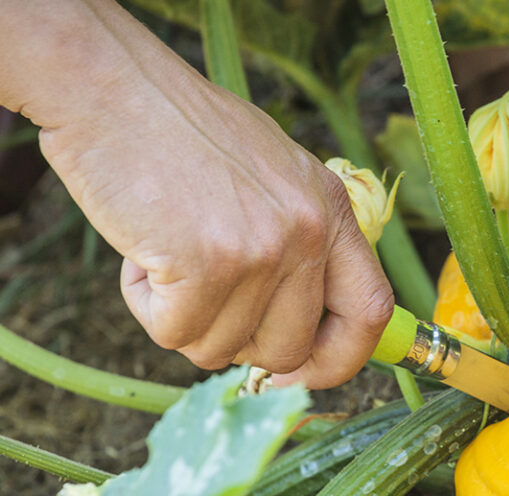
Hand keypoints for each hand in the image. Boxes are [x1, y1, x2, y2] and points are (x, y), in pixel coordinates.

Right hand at [25, 6, 392, 388]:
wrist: (112, 87)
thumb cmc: (183, 132)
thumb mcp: (274, 177)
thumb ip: (299, 246)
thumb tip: (300, 338)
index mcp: (333, 212)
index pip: (371, 313)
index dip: (340, 359)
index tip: (298, 371)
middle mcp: (309, 233)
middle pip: (288, 349)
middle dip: (239, 343)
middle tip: (202, 296)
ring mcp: (262, 250)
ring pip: (222, 348)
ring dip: (182, 315)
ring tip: (168, 250)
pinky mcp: (206, 264)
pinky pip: (175, 333)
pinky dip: (147, 305)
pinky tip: (143, 252)